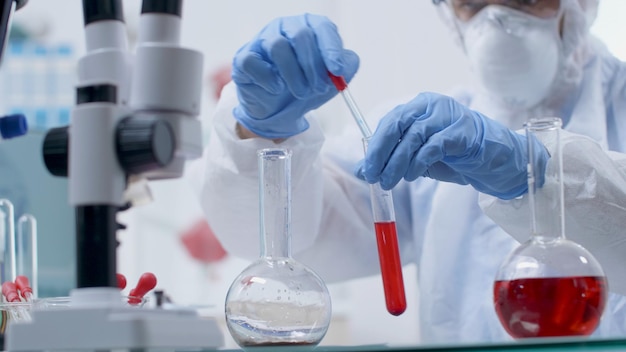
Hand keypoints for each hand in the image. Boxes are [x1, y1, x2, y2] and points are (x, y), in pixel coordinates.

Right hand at [232, 14, 358, 138]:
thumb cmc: (305, 88)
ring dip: (294, 75)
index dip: (331, 48)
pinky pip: (253, 62)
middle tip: (318, 87)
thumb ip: (346, 67)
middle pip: (301, 35)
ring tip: (301, 92)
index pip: (321, 26)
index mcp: (308, 27)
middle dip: (313, 66)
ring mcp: (262, 41)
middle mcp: (284, 28)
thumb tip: (346, 62)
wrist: (278, 110)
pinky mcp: (244, 58)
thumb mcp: (331, 80)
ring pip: (278, 46)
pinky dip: (267, 78)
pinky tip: (276, 89)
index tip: (337, 70)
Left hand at [357, 92, 548, 199]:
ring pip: (414, 136)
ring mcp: (449, 116)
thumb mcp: (417, 158)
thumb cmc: (453, 155)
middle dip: (381, 152)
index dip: (375, 146)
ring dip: (397, 162)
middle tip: (372, 176)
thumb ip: (391, 159)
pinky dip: (419, 162)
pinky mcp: (462, 131)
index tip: (365, 169)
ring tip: (389, 182)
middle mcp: (432, 106)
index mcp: (419, 106)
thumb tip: (361, 170)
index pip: (390, 122)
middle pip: (398, 124)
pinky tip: (412, 176)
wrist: (494, 160)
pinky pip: (434, 145)